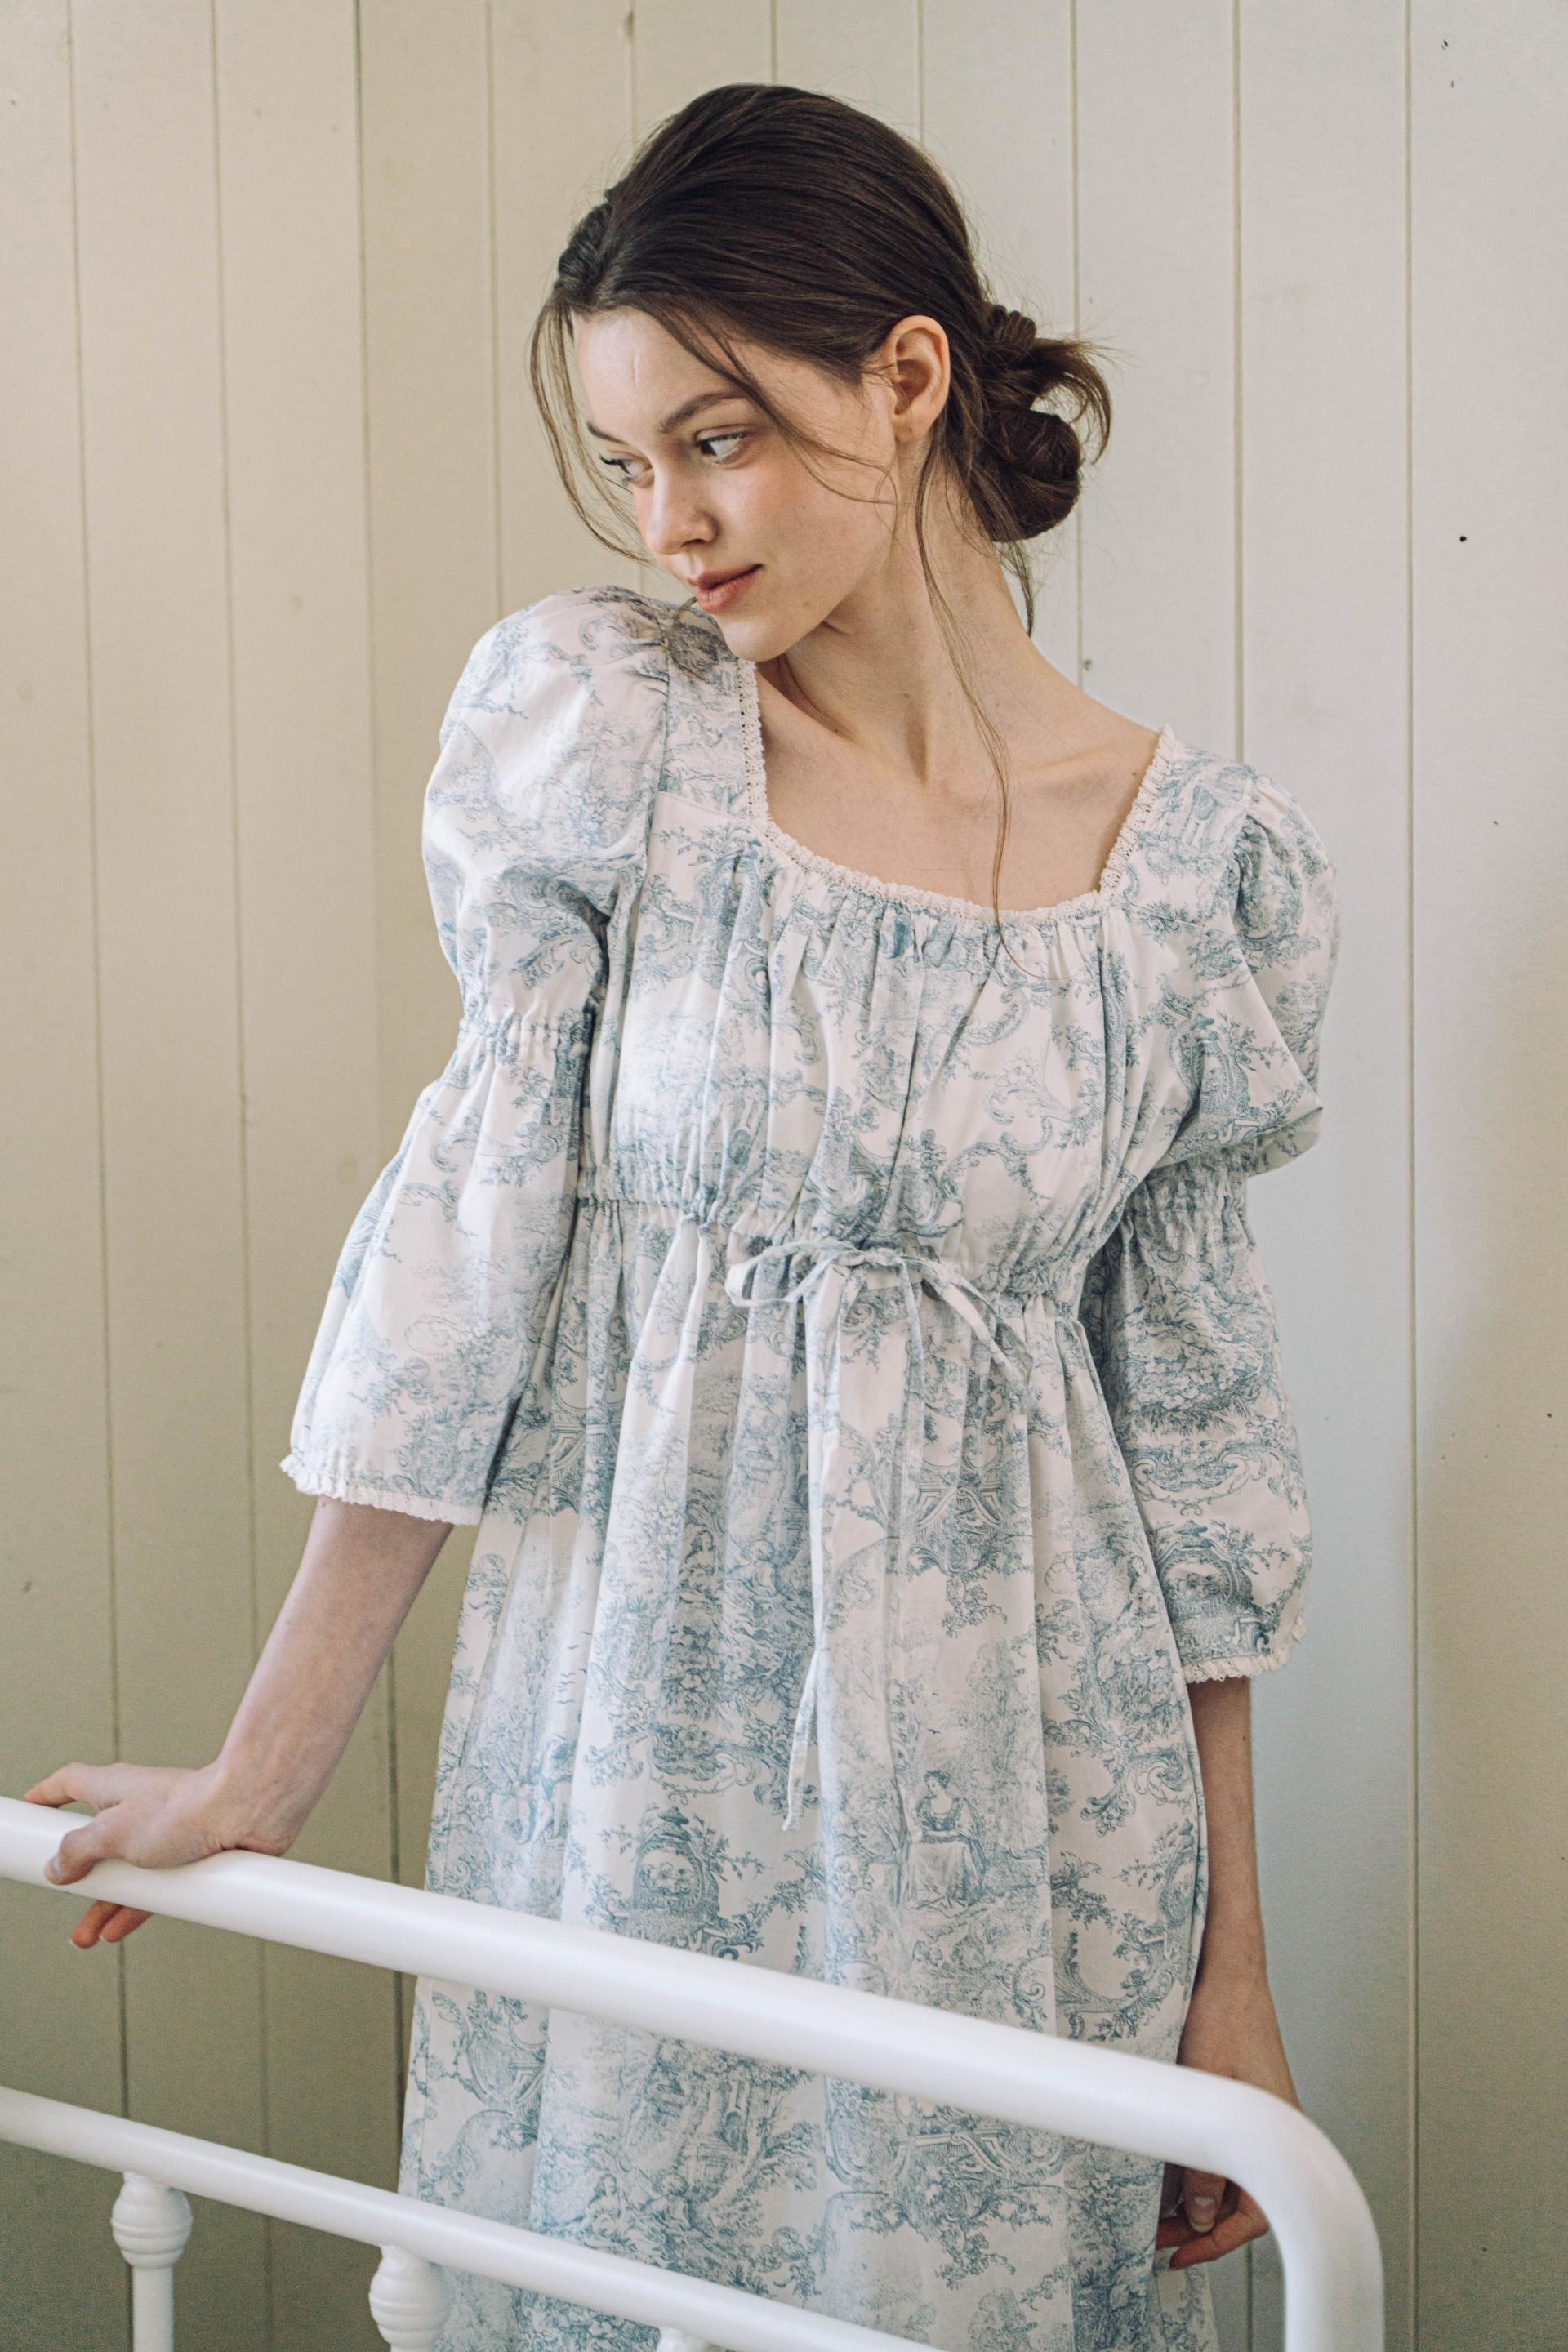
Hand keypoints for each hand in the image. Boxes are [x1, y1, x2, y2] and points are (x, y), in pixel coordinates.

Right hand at [22, 1760, 293, 1949]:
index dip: (46, 1796)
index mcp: (113, 1787)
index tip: (28, 1811)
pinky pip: (157, 1885)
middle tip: (60, 1897)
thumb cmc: (186, 1807)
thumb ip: (78, 1850)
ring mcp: (165, 1830)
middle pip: (95, 1840)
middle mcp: (138, 1806)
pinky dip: (137, 1907)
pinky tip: (119, 1930)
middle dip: (76, 1874)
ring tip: (86, 1936)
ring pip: (125, 1871)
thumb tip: (56, 1867)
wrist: (248, 1811)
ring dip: (104, 1903)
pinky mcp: (191, 1852)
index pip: (69, 1784)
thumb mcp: (113, 1833)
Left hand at [1156, 1951, 1300, 2270]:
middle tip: (1159, 2239)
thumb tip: (1200, 2214)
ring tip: (1156, 2215)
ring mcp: (1256, 2117)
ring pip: (1228, 2179)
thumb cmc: (1224, 2018)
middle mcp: (1269, 2131)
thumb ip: (1203, 2158)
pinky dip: (1195, 2171)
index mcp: (1274, 2133)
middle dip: (1200, 2229)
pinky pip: (1222, 2153)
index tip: (1180, 2255)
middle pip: (1239, 2203)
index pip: (1252, 2215)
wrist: (1229, 1972)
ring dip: (1195, 2201)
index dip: (1215, 2244)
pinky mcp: (1240, 2102)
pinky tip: (1167, 2176)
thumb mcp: (1205, 2091)